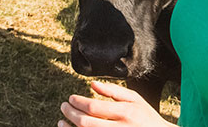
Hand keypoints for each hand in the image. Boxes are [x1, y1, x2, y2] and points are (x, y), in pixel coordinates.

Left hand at [58, 81, 175, 126]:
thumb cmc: (146, 117)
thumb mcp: (135, 99)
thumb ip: (113, 91)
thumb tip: (92, 84)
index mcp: (126, 112)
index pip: (94, 107)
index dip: (78, 102)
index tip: (71, 98)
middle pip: (86, 123)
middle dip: (70, 114)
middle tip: (63, 106)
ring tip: (61, 122)